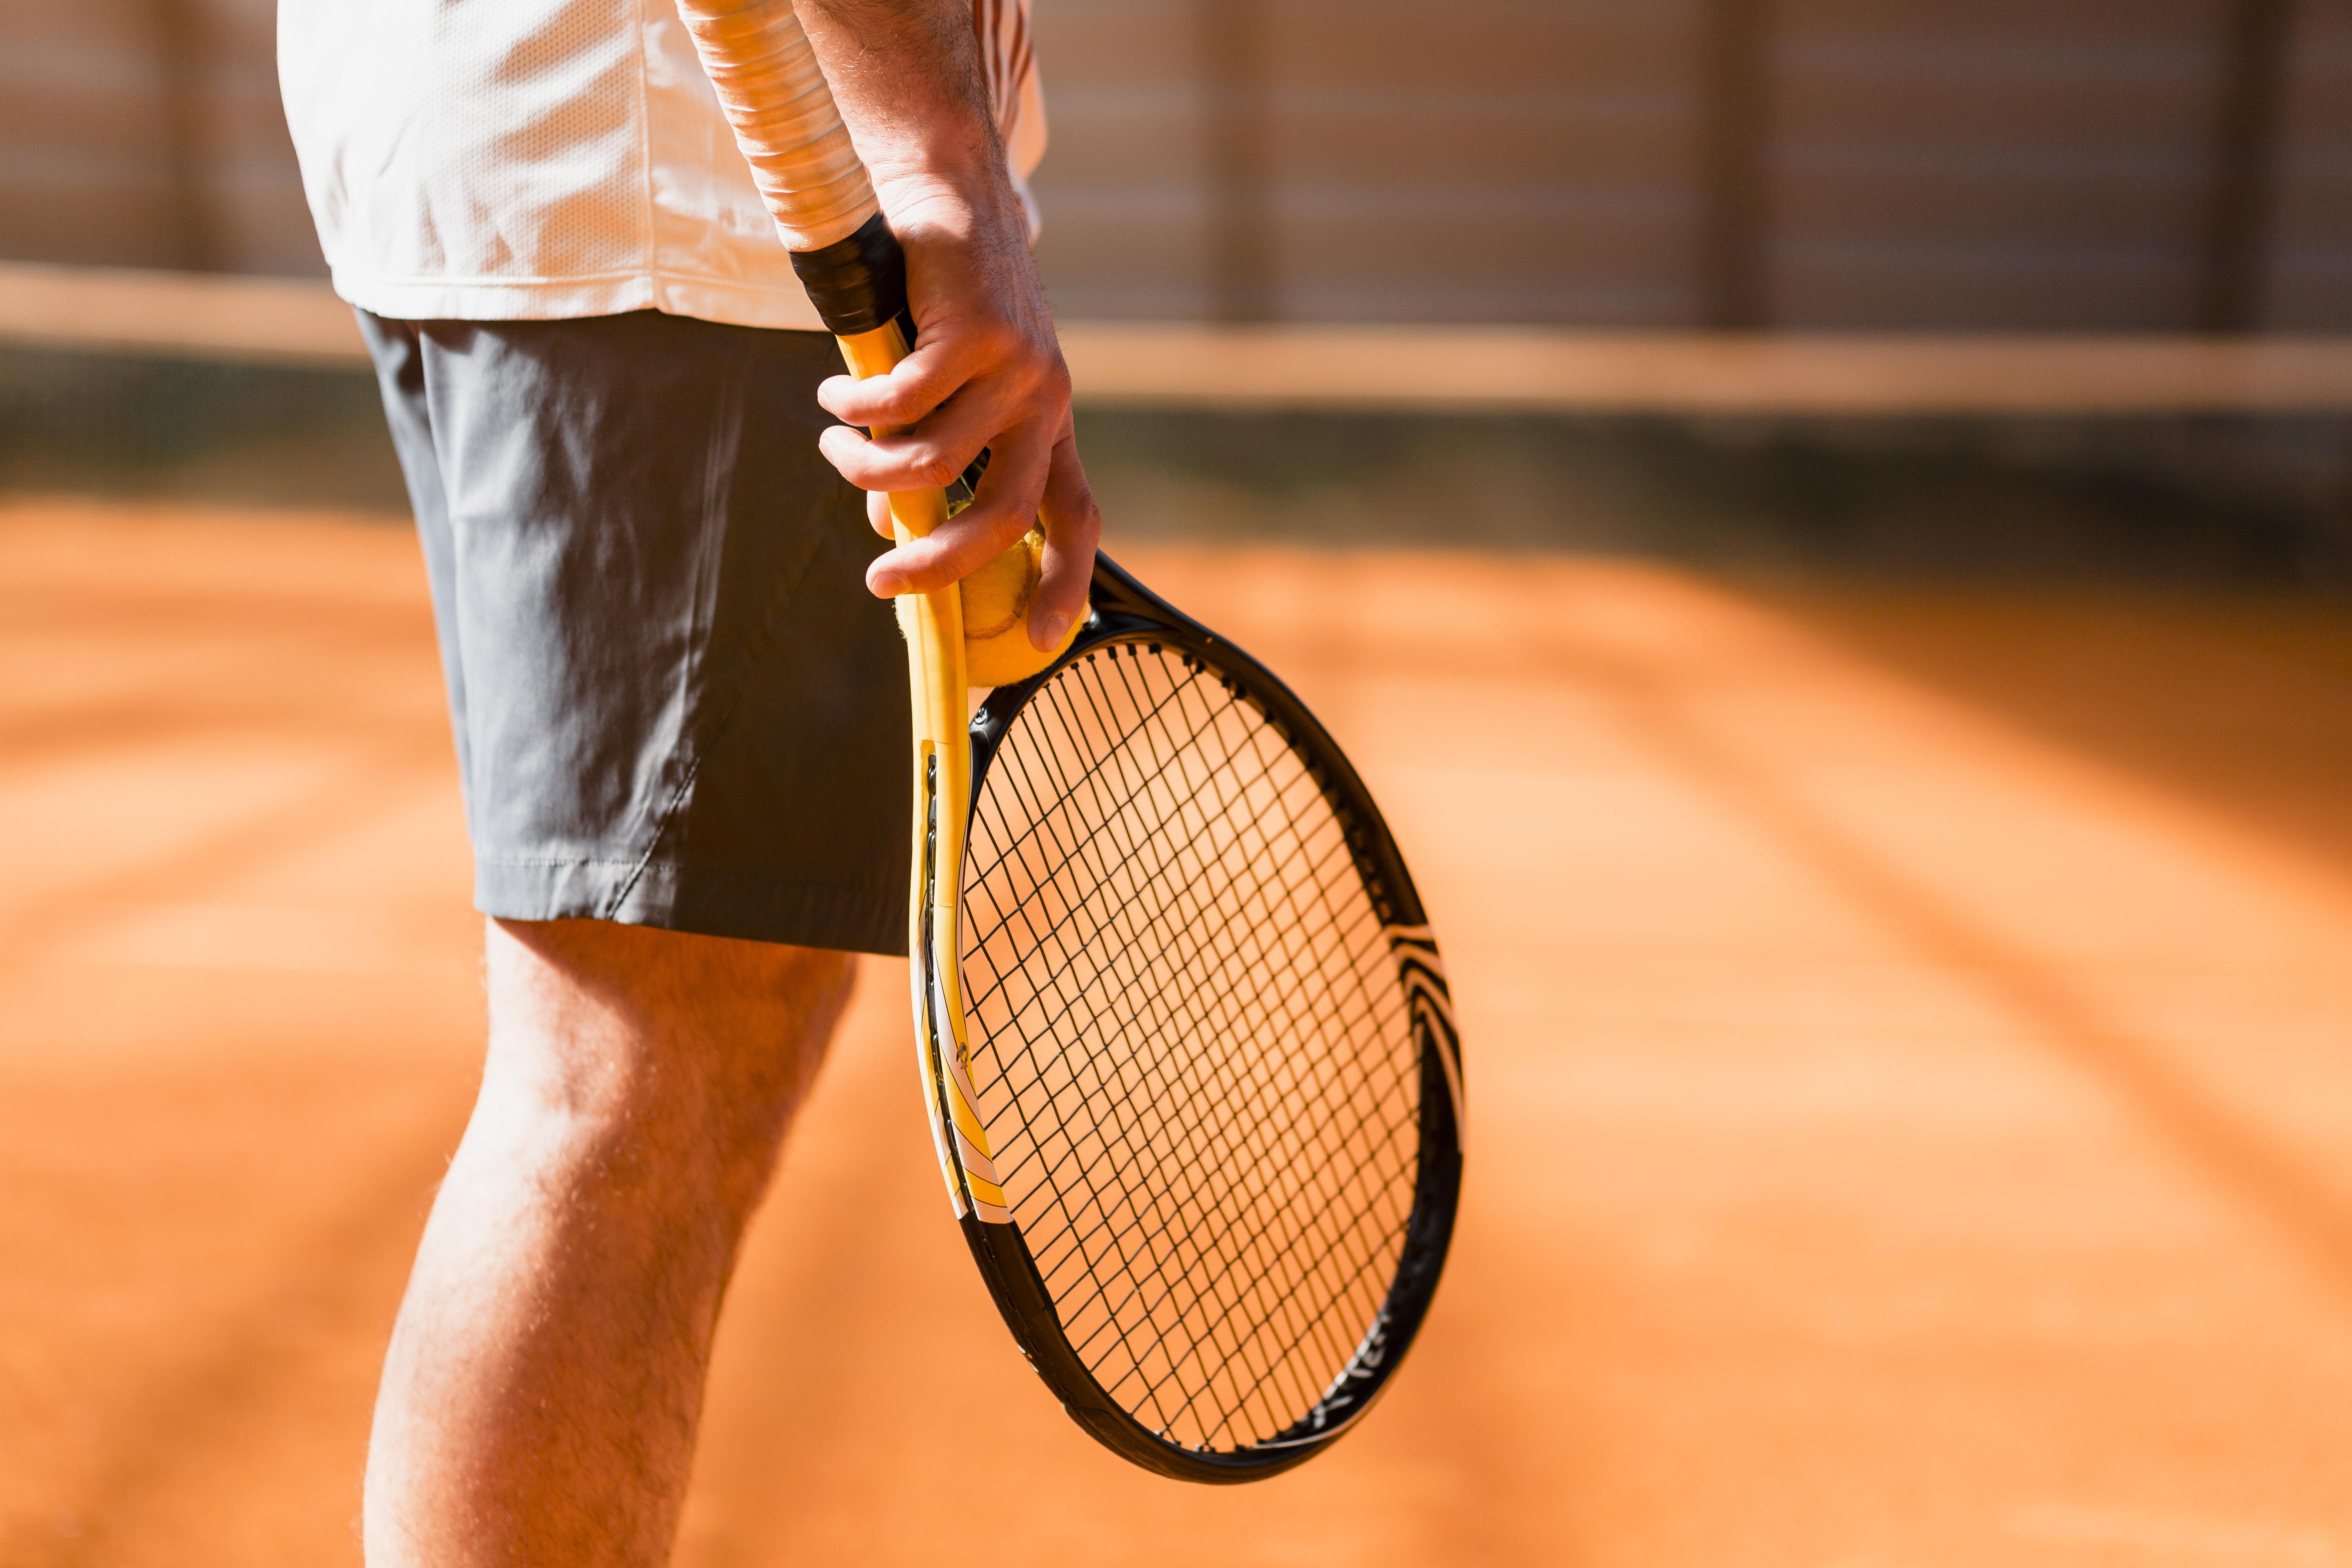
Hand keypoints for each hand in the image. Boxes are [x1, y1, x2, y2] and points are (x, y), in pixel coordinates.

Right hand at [814, 178, 1100, 653]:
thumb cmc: (939, 299)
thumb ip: (941, 455)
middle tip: (880, 579)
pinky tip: (835, 395)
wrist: (946, 190)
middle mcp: (1044, 401)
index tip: (1041, 643)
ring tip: (835, 445)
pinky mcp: (972, 332)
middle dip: (937, 565)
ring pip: (935, 464)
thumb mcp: (953, 387)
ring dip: (869, 470)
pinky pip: (901, 403)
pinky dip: (856, 410)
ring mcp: (1015, 367)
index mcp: (1049, 423)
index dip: (1066, 584)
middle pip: (1004, 517)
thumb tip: (898, 528)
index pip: (1079, 519)